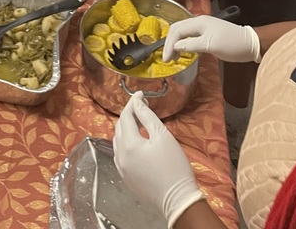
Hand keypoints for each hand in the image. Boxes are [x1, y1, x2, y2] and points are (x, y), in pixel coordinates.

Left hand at [114, 92, 204, 226]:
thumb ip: (147, 116)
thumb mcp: (162, 136)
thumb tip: (137, 101)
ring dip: (126, 128)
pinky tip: (137, 140)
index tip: (141, 94)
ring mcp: (121, 168)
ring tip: (139, 120)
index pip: (125, 116)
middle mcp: (120, 156)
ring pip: (118, 141)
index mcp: (128, 145)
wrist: (178, 200)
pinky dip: (126, 142)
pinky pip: (120, 154)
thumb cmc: (173, 166)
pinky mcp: (126, 177)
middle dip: (129, 114)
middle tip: (142, 105)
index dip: (133, 103)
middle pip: (119, 128)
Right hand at [162, 15, 260, 63]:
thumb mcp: (211, 45)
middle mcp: (199, 22)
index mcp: (199, 22)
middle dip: (170, 43)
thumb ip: (192, 45)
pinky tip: (184, 53)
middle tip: (168, 58)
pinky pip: (191, 37)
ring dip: (176, 44)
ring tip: (174, 57)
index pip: (177, 31)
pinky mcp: (208, 35)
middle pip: (178, 30)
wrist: (251, 44)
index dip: (169, 44)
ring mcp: (204, 28)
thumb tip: (176, 46)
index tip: (166, 59)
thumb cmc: (232, 44)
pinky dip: (184, 44)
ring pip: (184, 33)